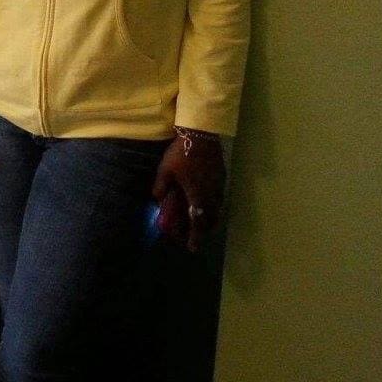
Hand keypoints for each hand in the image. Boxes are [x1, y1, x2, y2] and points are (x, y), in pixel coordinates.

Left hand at [151, 131, 225, 251]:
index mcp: (197, 194)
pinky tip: (207, 203)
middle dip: (203, 230)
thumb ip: (161, 188)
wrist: (201, 134)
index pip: (197, 221)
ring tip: (202, 223)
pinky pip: (220, 198)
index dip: (194, 236)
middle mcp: (212, 193)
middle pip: (210, 218)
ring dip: (210, 219)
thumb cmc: (180, 153)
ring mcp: (219, 185)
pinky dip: (214, 206)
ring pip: (217, 209)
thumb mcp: (165, 170)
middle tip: (196, 237)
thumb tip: (158, 200)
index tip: (192, 248)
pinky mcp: (222, 176)